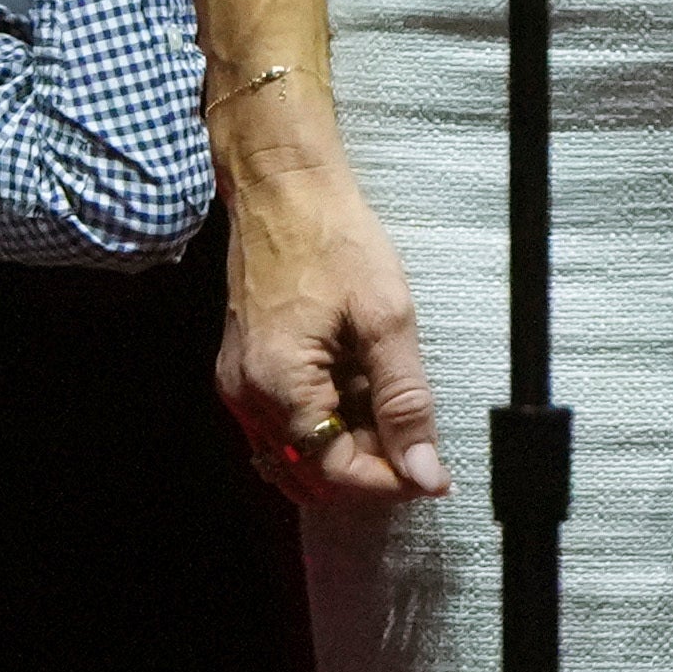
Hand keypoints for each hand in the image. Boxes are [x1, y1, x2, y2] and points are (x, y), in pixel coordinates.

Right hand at [213, 128, 450, 506]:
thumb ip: (404, 401)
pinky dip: (325, 423)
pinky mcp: (244, 370)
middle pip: (311, 471)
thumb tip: (422, 470)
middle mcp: (246, 397)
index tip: (433, 474)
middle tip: (420, 446)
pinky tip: (359, 391)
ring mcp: (239, 385)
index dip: (388, 481)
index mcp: (278, 386)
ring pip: (297, 453)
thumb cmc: (334, 240)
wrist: (283, 190)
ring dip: (347, 447)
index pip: (333, 472)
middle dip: (369, 467)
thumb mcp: (386, 319)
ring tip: (392, 411)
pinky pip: (284, 423)